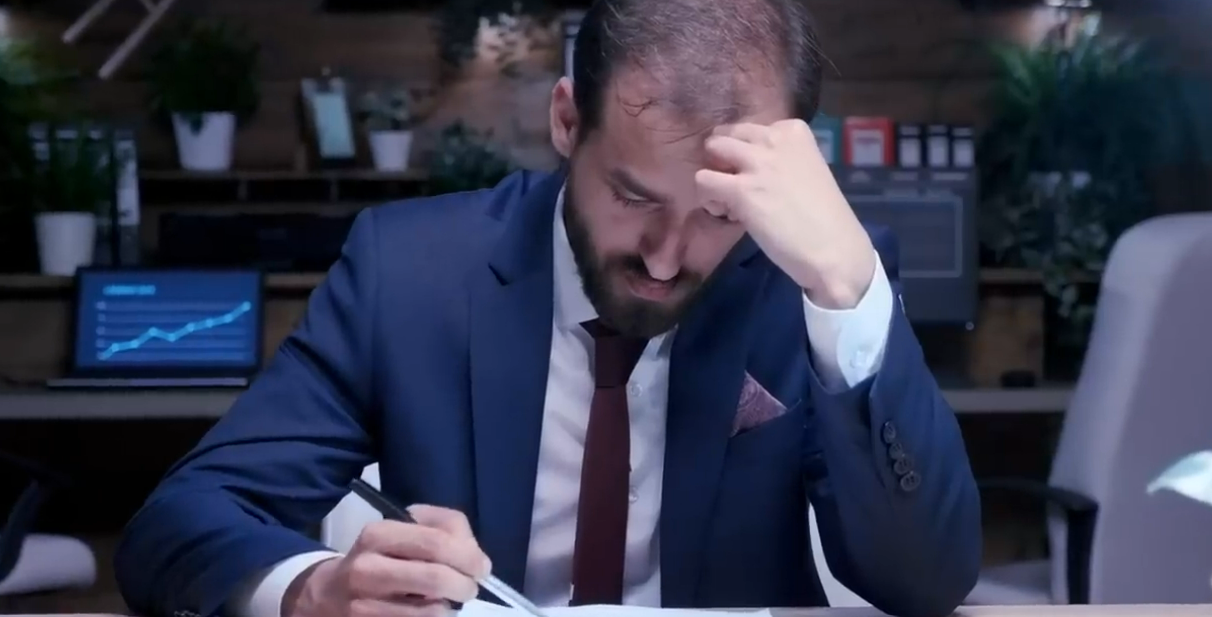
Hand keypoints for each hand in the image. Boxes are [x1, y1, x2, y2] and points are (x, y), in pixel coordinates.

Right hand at [287, 506, 490, 616]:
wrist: (328, 595)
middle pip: (435, 578)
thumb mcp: (405, 529)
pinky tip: (429, 612)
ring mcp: (363, 605)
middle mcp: (366, 568)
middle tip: (471, 588)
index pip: (436, 542)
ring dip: (450, 608)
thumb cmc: (381, 556)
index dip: (469, 556)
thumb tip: (474, 554)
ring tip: (451, 601)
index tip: (482, 567)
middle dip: (465, 585)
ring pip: (429, 612)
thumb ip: (445, 528)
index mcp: (378, 534)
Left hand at [695, 119, 875, 308]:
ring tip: (728, 201)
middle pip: (728, 134)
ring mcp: (757, 162)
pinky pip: (703, 180)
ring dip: (714, 174)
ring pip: (713, 148)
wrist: (834, 249)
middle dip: (724, 158)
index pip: (752, 129)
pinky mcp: (741, 190)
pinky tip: (728, 215)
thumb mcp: (807, 171)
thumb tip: (749, 171)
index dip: (748, 153)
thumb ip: (780, 162)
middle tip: (735, 186)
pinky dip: (709, 198)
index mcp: (794, 131)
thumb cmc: (824, 217)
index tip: (760, 178)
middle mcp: (774, 138)